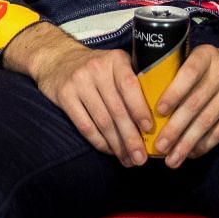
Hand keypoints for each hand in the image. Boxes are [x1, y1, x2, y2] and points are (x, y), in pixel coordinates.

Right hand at [5, 22, 152, 167]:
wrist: (57, 57)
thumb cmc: (96, 67)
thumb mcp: (116, 64)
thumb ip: (136, 81)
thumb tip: (161, 117)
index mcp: (115, 60)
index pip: (130, 86)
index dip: (140, 109)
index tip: (150, 129)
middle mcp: (96, 69)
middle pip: (117, 109)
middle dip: (131, 137)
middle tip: (141, 158)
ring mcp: (78, 82)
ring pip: (102, 121)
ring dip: (117, 145)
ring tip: (128, 160)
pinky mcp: (64, 95)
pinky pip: (85, 125)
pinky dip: (99, 142)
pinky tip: (109, 150)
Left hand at [152, 44, 218, 167]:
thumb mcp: (203, 59)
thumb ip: (181, 72)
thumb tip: (148, 100)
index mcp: (205, 55)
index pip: (188, 74)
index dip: (173, 93)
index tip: (158, 112)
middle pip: (194, 104)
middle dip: (174, 128)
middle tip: (160, 146)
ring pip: (207, 121)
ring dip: (187, 143)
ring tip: (173, 158)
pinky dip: (205, 144)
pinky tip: (193, 153)